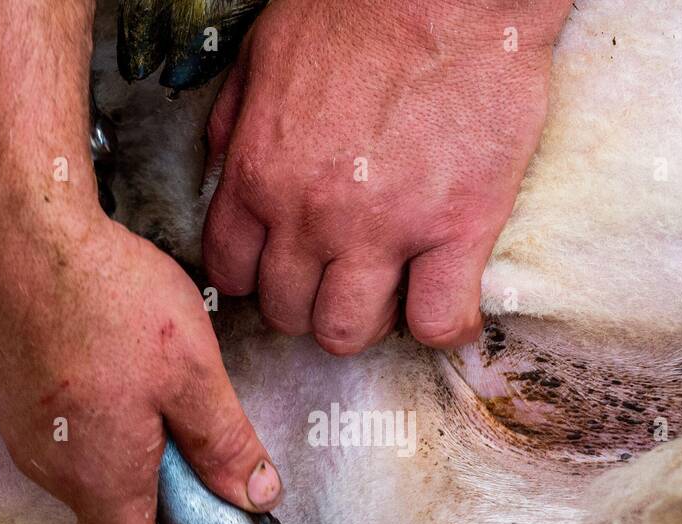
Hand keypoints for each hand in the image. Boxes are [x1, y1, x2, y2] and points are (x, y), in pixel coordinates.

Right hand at [0, 209, 281, 523]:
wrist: (15, 226)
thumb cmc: (105, 296)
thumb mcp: (191, 372)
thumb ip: (224, 444)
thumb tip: (257, 496)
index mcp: (100, 478)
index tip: (200, 519)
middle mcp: (48, 469)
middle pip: (105, 512)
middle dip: (151, 487)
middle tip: (186, 428)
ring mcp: (15, 430)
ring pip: (79, 465)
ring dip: (118, 443)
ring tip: (146, 380)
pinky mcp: (0, 390)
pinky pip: (52, 426)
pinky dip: (83, 410)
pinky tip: (104, 356)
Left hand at [203, 0, 570, 354]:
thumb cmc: (360, 4)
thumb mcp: (266, 51)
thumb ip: (236, 121)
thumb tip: (224, 169)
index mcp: (262, 173)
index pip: (233, 273)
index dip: (259, 277)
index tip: (286, 267)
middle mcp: (311, 216)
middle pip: (288, 313)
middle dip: (309, 301)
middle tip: (341, 275)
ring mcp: (384, 231)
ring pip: (349, 333)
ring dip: (367, 320)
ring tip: (391, 289)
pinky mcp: (457, 231)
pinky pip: (437, 322)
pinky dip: (442, 325)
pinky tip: (447, 301)